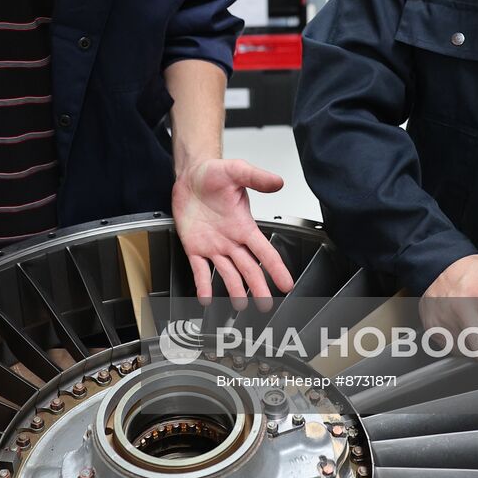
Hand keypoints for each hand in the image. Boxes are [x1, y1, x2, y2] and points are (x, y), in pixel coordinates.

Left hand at [172, 158, 294, 308]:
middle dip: (258, 287)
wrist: (190, 174)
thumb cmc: (213, 173)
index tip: (286, 284)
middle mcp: (231, 240)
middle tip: (266, 304)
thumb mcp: (236, 171)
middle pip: (248, 268)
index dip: (276, 268)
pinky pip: (200, 270)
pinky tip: (205, 299)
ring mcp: (214, 246)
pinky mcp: (195, 247)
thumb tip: (278, 181)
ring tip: (241, 306)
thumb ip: (256, 177)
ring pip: (227, 273)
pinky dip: (203, 285)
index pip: (264, 251)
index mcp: (243, 225)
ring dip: (234, 290)